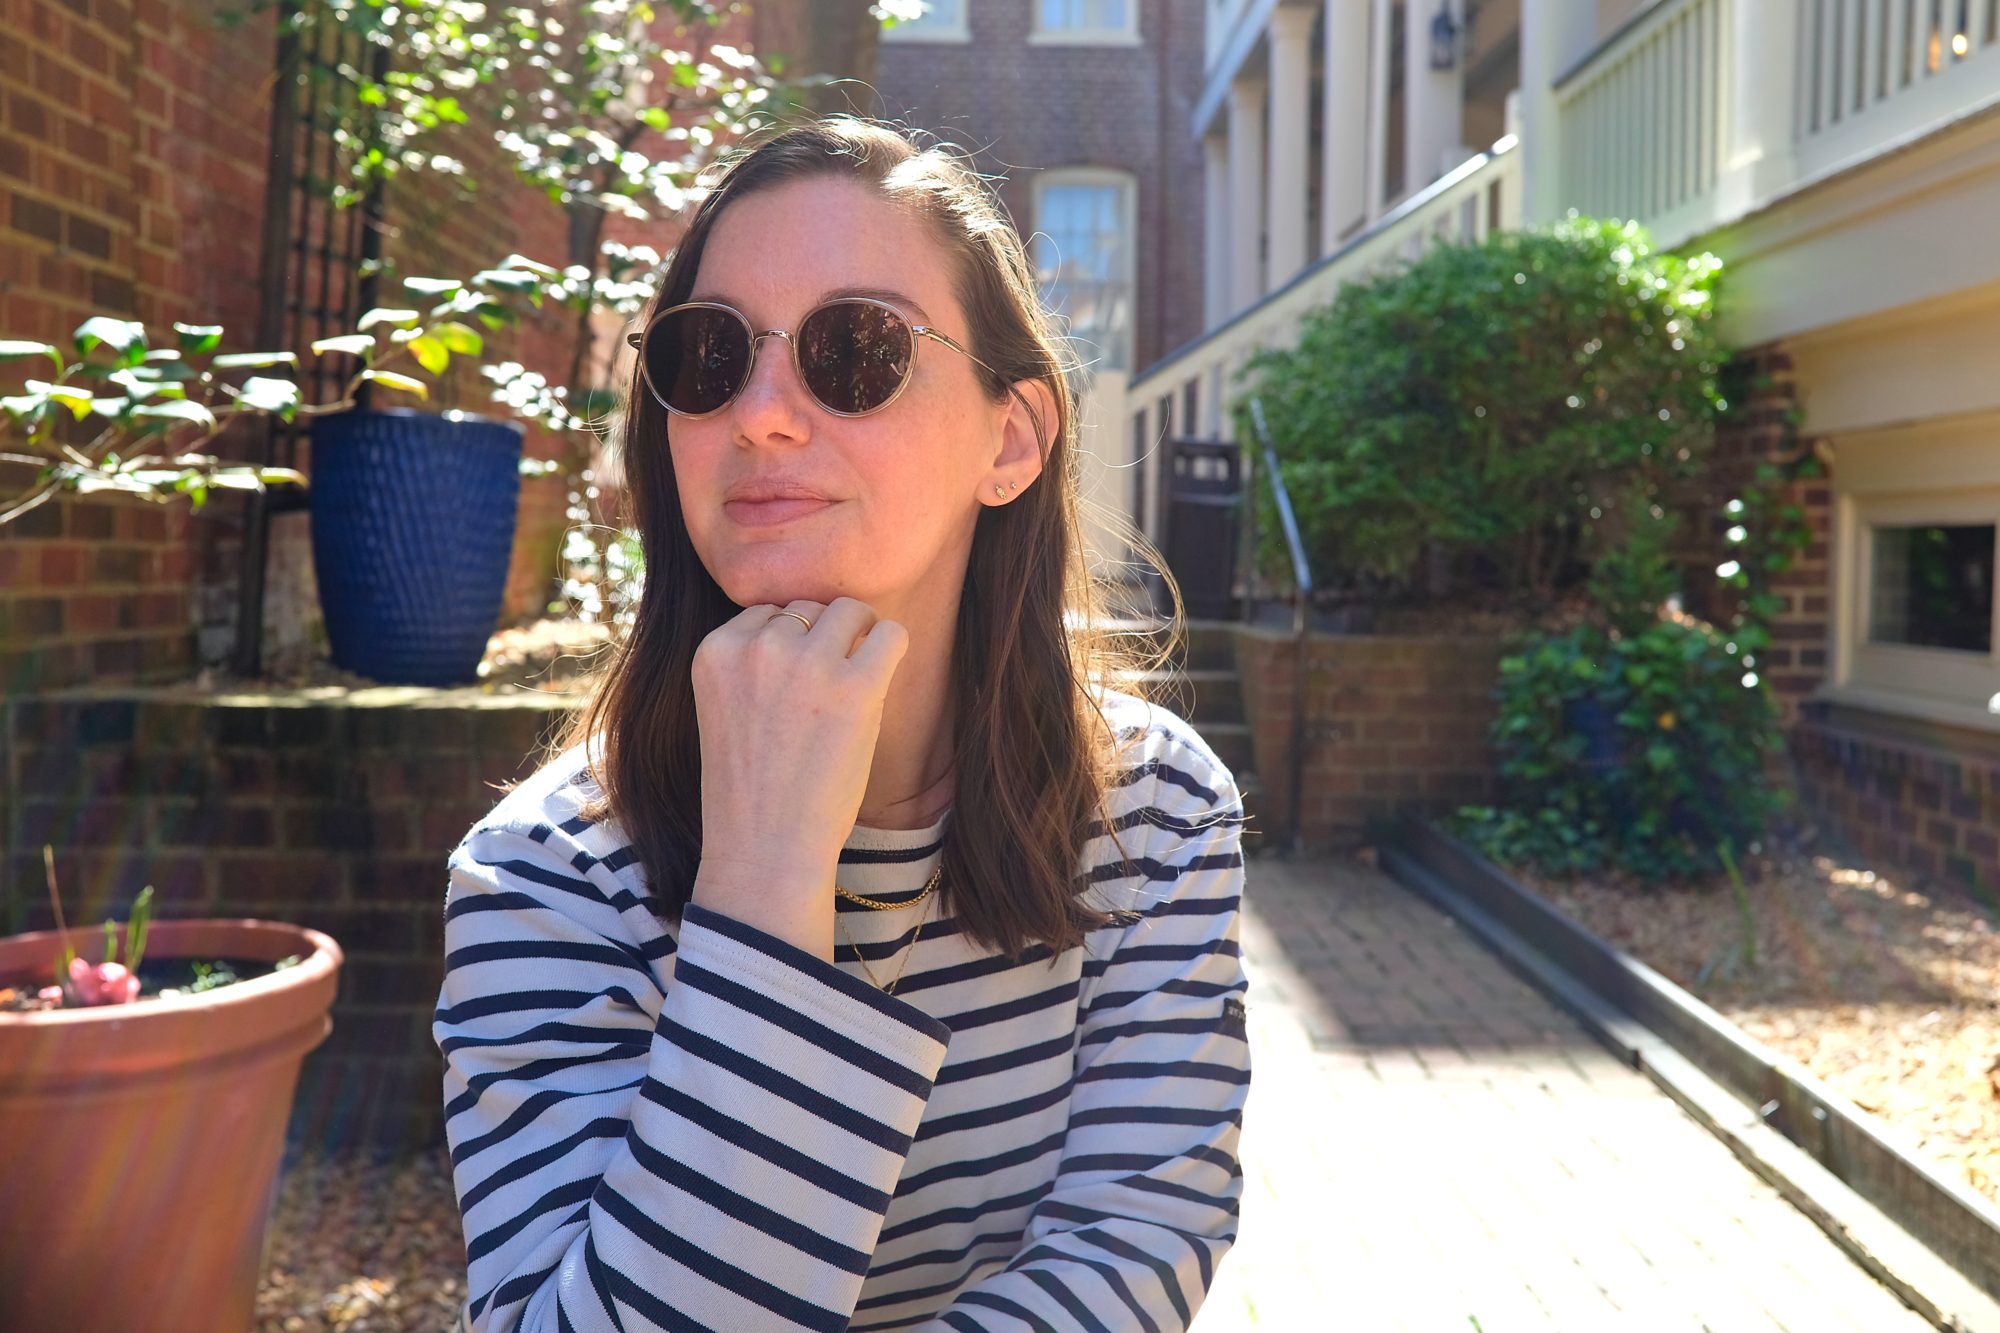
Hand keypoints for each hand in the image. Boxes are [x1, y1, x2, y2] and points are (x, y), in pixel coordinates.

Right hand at [688, 597, 909, 959]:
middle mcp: (758, 646)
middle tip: (825, 696)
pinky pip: (891, 634)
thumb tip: (809, 620)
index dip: (790, 648)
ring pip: (850, 611)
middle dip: (823, 641)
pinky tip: (879, 685)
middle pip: (809, 607)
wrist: (765, 848)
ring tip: (852, 690)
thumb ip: (751, 663)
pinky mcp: (855, 685)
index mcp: (715, 651)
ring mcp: (807, 663)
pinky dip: (892, 650)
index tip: (794, 691)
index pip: (768, 613)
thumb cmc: (750, 789)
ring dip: (859, 641)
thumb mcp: (725, 710)